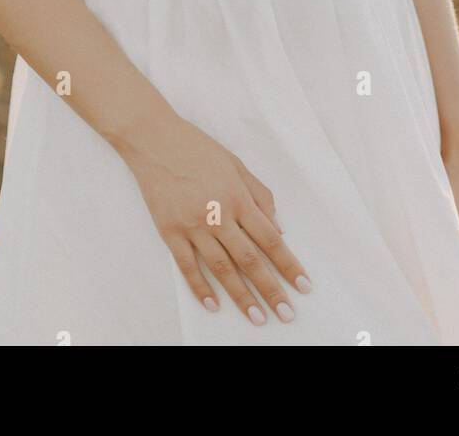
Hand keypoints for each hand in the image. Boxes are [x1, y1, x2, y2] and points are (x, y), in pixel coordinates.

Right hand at [119, 112, 312, 325]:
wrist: (155, 139)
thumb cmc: (198, 149)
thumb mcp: (236, 164)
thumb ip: (259, 195)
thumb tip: (278, 228)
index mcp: (237, 196)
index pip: (270, 238)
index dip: (288, 264)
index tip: (303, 286)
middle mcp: (218, 214)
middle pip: (249, 259)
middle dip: (270, 289)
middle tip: (286, 314)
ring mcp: (192, 225)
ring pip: (221, 268)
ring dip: (241, 296)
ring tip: (257, 318)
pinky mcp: (169, 231)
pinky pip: (187, 266)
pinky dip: (201, 288)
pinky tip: (214, 304)